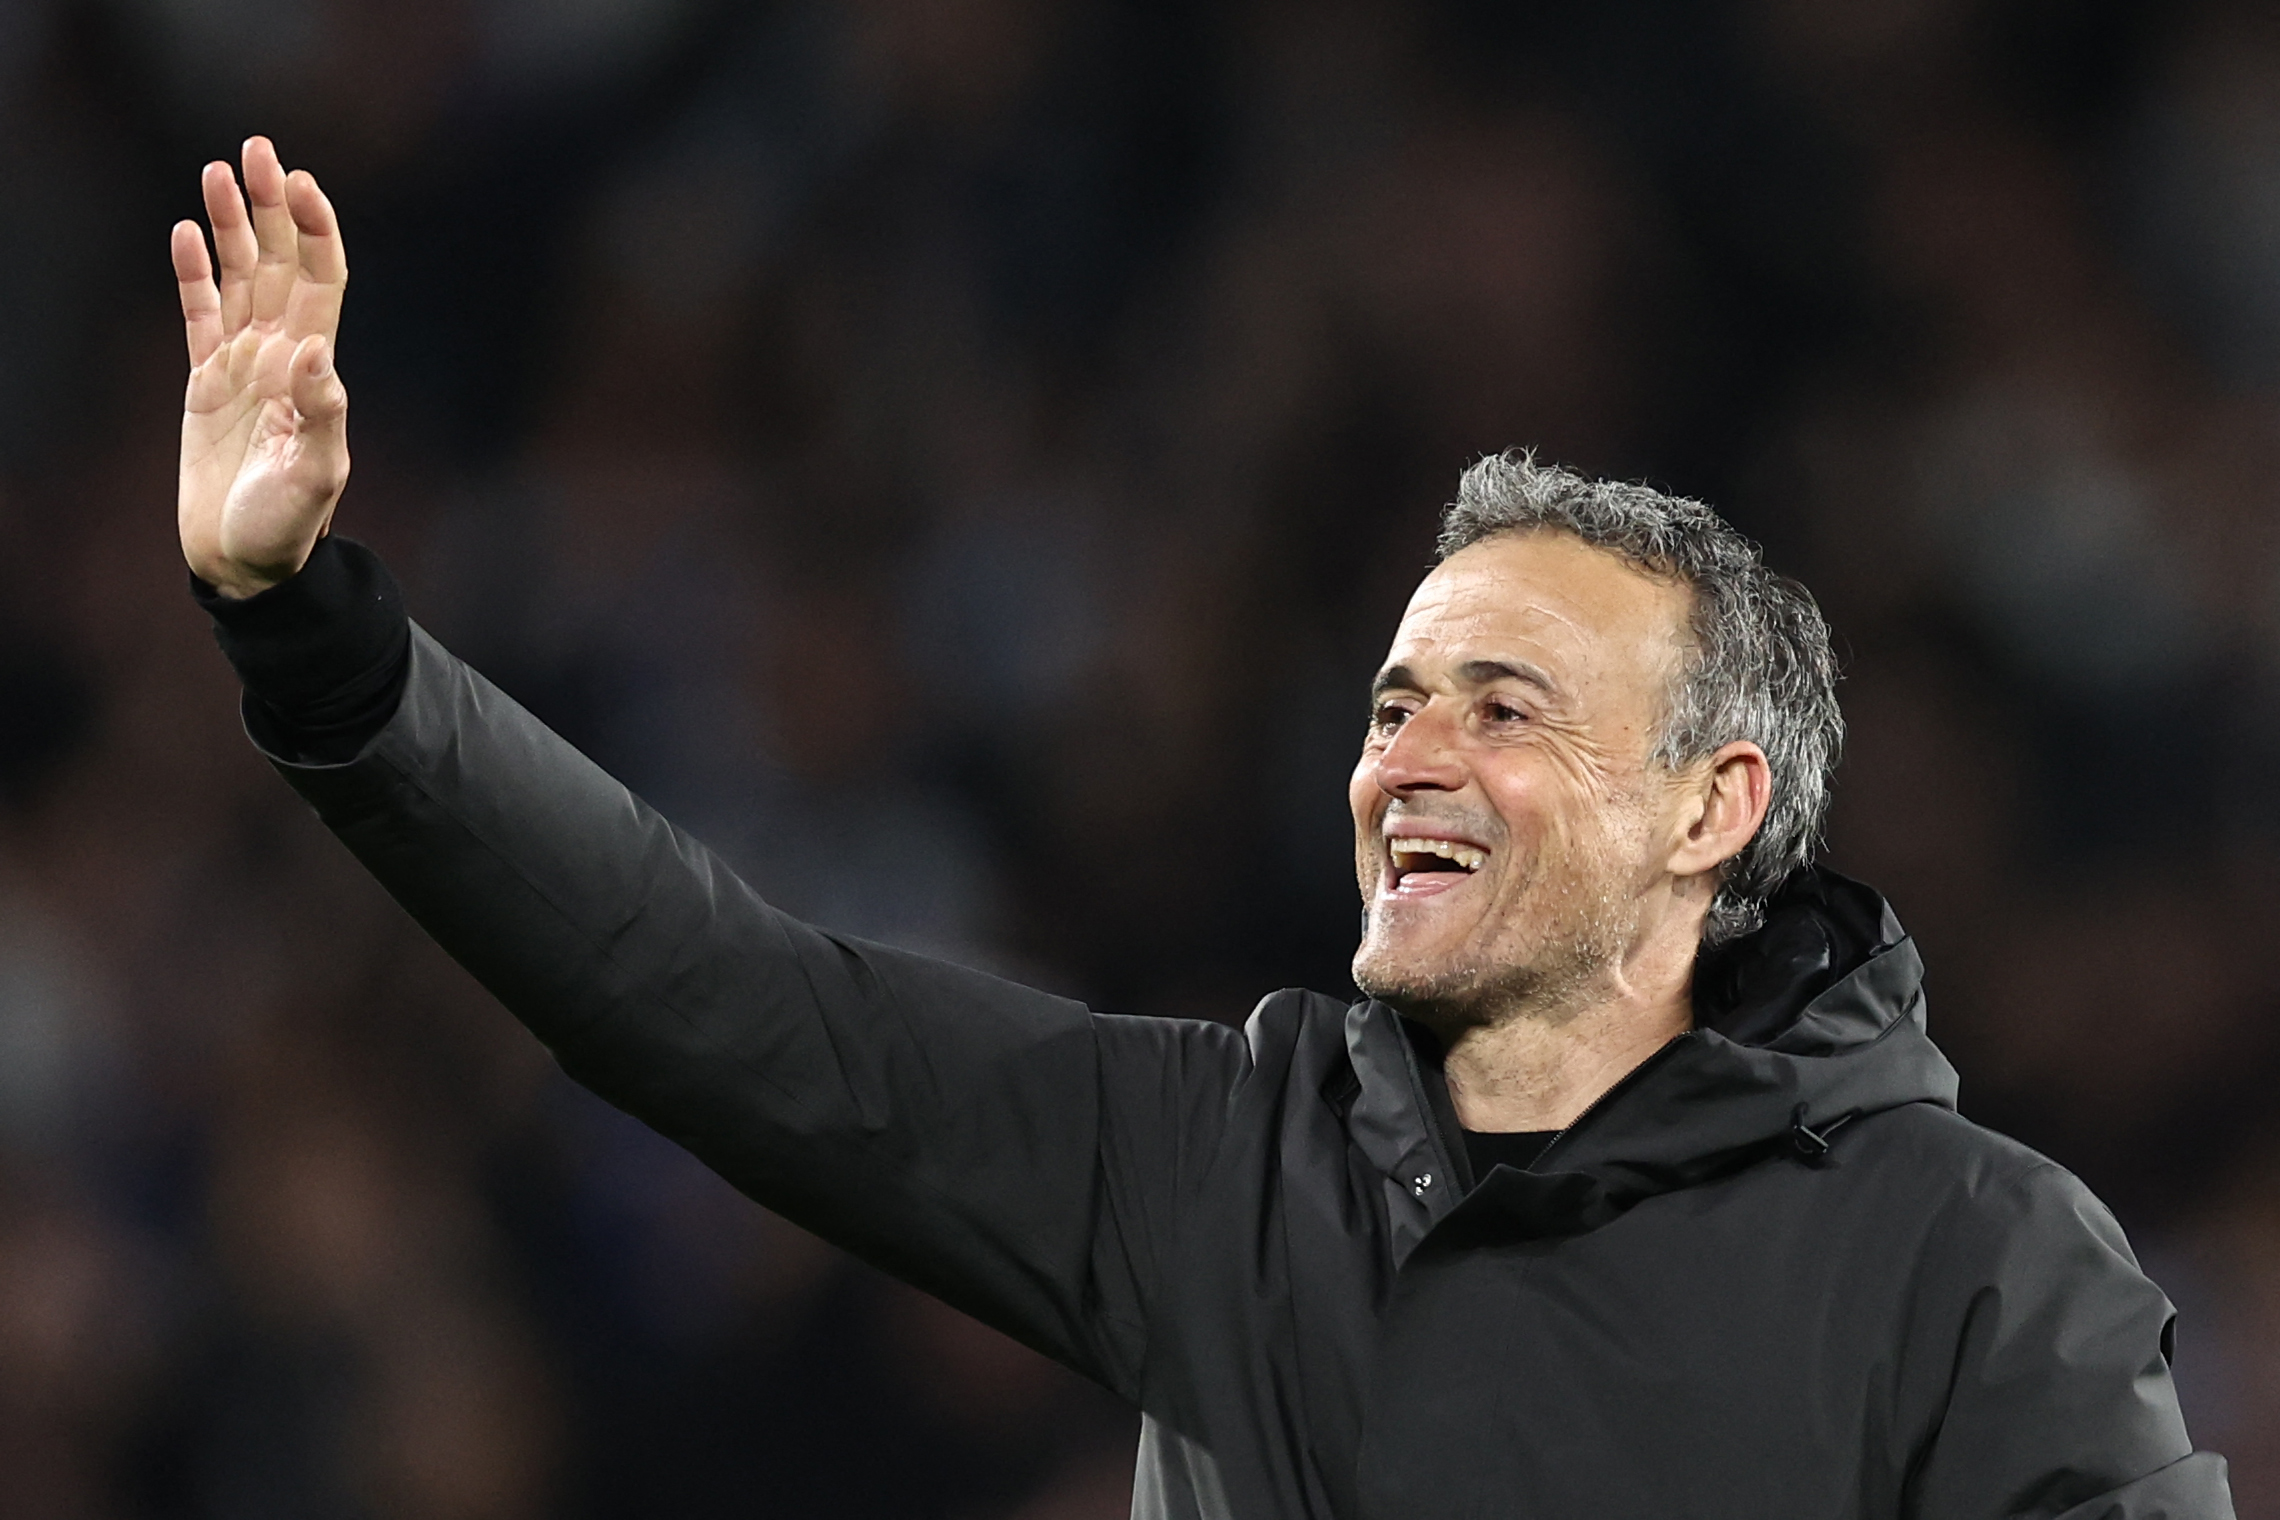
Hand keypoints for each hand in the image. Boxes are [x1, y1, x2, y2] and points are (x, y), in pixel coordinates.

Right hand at [173, 137, 349, 599]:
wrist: (247, 561)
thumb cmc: (290, 526)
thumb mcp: (317, 474)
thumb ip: (322, 415)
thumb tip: (317, 354)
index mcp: (315, 369)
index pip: (322, 281)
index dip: (315, 232)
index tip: (303, 184)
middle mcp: (282, 356)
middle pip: (279, 264)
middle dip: (271, 207)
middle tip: (258, 148)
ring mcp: (243, 365)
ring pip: (239, 278)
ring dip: (232, 225)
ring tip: (218, 170)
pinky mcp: (205, 383)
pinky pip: (199, 314)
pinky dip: (195, 274)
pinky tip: (189, 232)